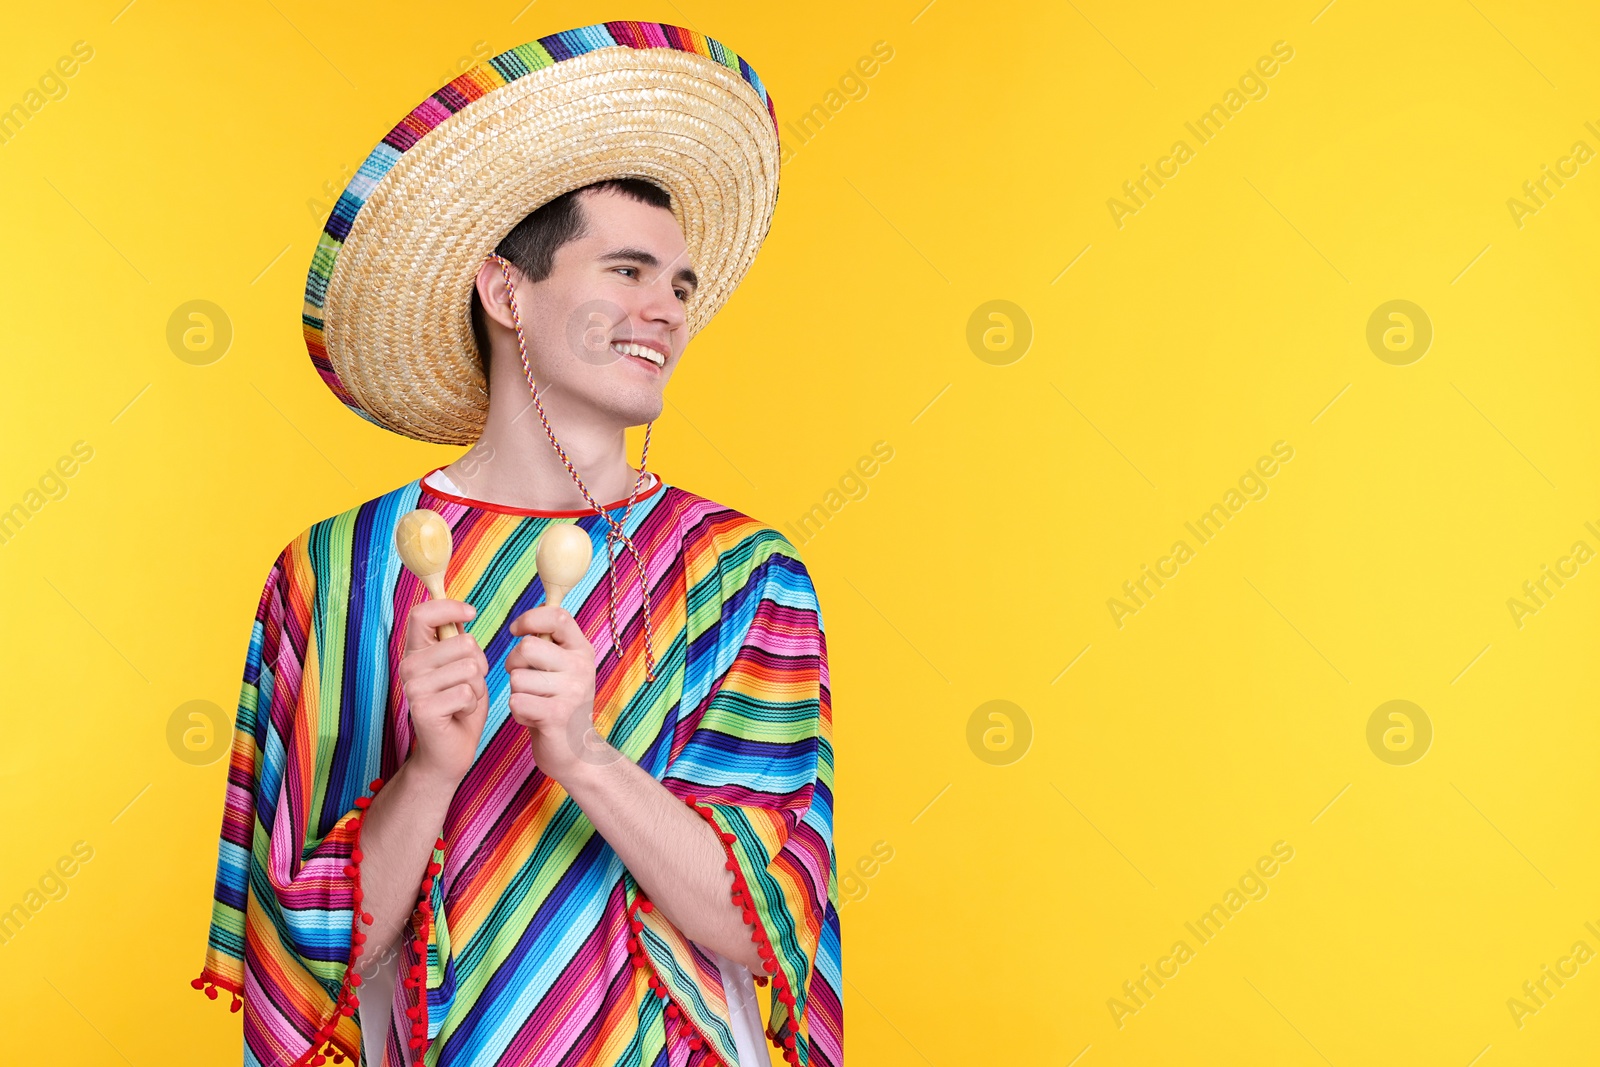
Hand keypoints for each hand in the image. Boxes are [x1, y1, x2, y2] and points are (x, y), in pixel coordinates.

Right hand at [399, 597, 488, 784]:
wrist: (449, 751)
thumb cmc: (460, 705)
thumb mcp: (462, 666)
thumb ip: (458, 642)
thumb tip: (462, 613)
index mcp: (416, 651)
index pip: (421, 614)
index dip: (449, 607)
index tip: (471, 613)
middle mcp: (409, 666)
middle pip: (462, 642)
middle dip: (479, 663)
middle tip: (468, 684)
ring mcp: (413, 687)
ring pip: (469, 668)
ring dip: (477, 686)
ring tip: (463, 700)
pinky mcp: (423, 708)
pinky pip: (467, 692)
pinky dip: (472, 704)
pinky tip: (459, 714)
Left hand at [505, 605, 603, 783]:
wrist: (578, 752)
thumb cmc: (560, 705)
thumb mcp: (564, 669)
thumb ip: (550, 645)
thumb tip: (529, 616)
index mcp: (582, 651)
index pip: (558, 616)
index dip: (530, 618)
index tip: (516, 630)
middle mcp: (581, 667)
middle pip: (526, 647)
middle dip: (514, 664)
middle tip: (525, 679)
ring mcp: (572, 692)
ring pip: (517, 678)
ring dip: (517, 693)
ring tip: (534, 703)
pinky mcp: (557, 715)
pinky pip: (517, 702)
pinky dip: (518, 713)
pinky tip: (534, 718)